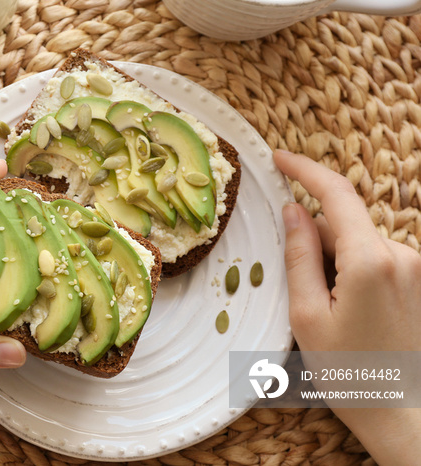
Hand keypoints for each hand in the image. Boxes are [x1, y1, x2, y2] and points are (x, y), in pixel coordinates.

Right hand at [274, 149, 420, 464]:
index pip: (335, 195)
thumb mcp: (307, 315)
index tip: (278, 158)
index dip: (304, 170)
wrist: (404, 414)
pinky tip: (351, 313)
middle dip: (315, 243)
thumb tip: (293, 211)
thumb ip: (299, 255)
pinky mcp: (420, 279)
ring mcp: (415, 267)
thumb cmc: (351, 373)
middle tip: (302, 294)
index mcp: (370, 261)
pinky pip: (375, 258)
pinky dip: (353, 272)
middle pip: (343, 225)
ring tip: (331, 315)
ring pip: (357, 243)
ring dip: (335, 262)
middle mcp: (401, 255)